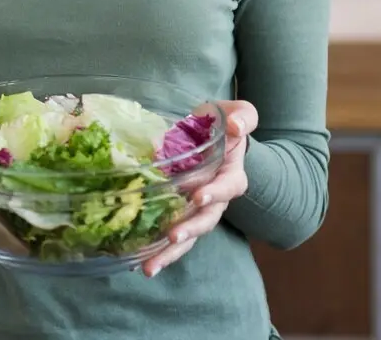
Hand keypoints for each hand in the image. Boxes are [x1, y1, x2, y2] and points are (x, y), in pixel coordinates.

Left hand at [141, 99, 257, 276]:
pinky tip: (137, 262)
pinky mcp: (179, 214)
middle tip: (172, 237)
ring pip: (189, 236)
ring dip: (170, 253)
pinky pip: (170, 235)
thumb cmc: (224, 125)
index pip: (228, 187)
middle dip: (190, 230)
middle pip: (206, 219)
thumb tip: (235, 126)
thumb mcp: (237, 113)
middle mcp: (217, 198)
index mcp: (230, 174)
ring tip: (149, 267)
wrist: (214, 137)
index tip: (199, 197)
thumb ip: (243, 117)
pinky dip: (156, 250)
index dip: (215, 193)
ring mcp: (197, 209)